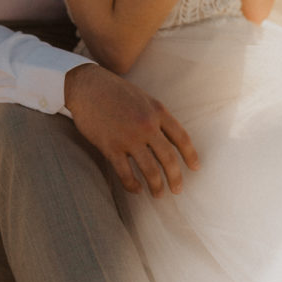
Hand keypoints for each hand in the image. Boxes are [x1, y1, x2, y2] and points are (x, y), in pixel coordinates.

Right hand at [64, 63, 199, 195]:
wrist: (87, 86)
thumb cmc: (114, 90)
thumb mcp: (142, 98)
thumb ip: (156, 116)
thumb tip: (168, 138)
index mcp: (157, 111)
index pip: (181, 138)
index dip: (190, 155)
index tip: (195, 168)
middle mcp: (146, 125)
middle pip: (169, 158)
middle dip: (175, 177)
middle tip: (178, 189)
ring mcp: (129, 137)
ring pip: (150, 170)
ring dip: (157, 186)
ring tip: (159, 194)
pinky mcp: (111, 147)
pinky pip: (126, 173)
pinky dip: (133, 185)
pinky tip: (136, 189)